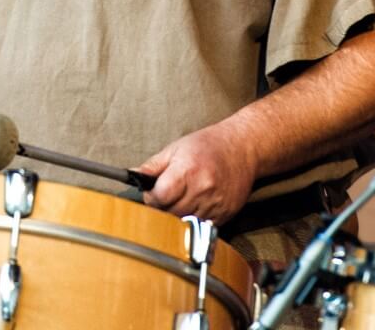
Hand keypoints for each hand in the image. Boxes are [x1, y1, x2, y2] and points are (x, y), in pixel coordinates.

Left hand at [137, 123, 257, 224]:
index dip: (151, 197)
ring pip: (185, 224)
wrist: (242, 148)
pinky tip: (194, 207)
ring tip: (179, 202)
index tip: (151, 193)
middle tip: (163, 198)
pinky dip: (194, 222)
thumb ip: (153, 165)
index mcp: (187, 171)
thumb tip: (132, 175)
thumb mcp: (176, 148)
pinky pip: (202, 227)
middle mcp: (202, 190)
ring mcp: (215, 205)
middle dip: (162, 209)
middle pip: (170, 213)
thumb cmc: (207, 145)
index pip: (160, 197)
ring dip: (177, 217)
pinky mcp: (225, 215)